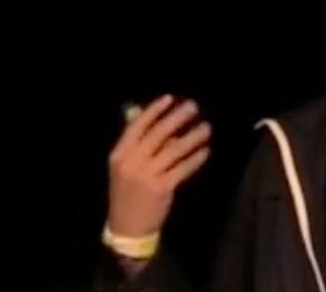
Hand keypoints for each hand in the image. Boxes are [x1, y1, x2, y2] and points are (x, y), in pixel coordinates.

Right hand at [106, 95, 211, 236]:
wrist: (127, 227)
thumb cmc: (127, 193)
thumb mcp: (124, 167)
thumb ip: (137, 145)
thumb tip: (155, 119)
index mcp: (119, 154)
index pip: (137, 126)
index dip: (154, 111)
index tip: (170, 98)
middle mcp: (131, 162)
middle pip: (157, 134)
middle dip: (177, 118)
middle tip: (194, 106)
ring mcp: (146, 176)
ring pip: (173, 150)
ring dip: (192, 136)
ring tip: (206, 127)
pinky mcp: (162, 188)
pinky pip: (182, 168)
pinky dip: (195, 159)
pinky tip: (205, 151)